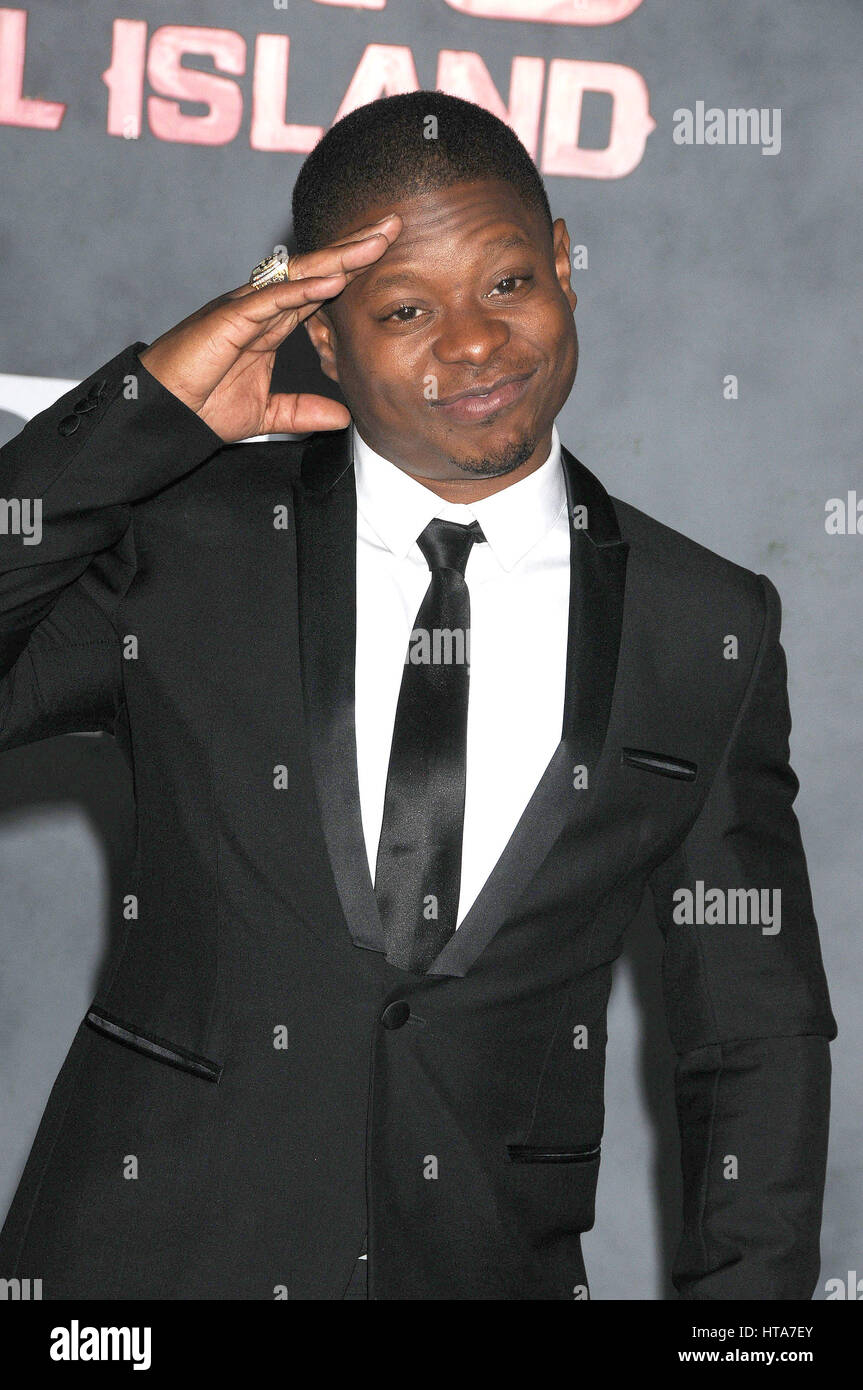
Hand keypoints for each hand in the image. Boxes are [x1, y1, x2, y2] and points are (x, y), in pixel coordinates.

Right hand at [137, 214, 401, 441]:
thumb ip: (302, 411)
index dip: (353, 268)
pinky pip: (270, 300)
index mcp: (270, 323)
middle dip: (355, 248)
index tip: (387, 252)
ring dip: (338, 258)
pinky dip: (302, 290)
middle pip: (316, 269)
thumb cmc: (202, 406)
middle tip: (393, 225)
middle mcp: (259, 306)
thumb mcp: (267, 414)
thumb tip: (342, 418)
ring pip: (298, 275)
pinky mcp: (227, 319)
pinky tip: (333, 281)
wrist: (163, 415)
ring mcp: (243, 308)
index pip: (320, 287)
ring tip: (375, 243)